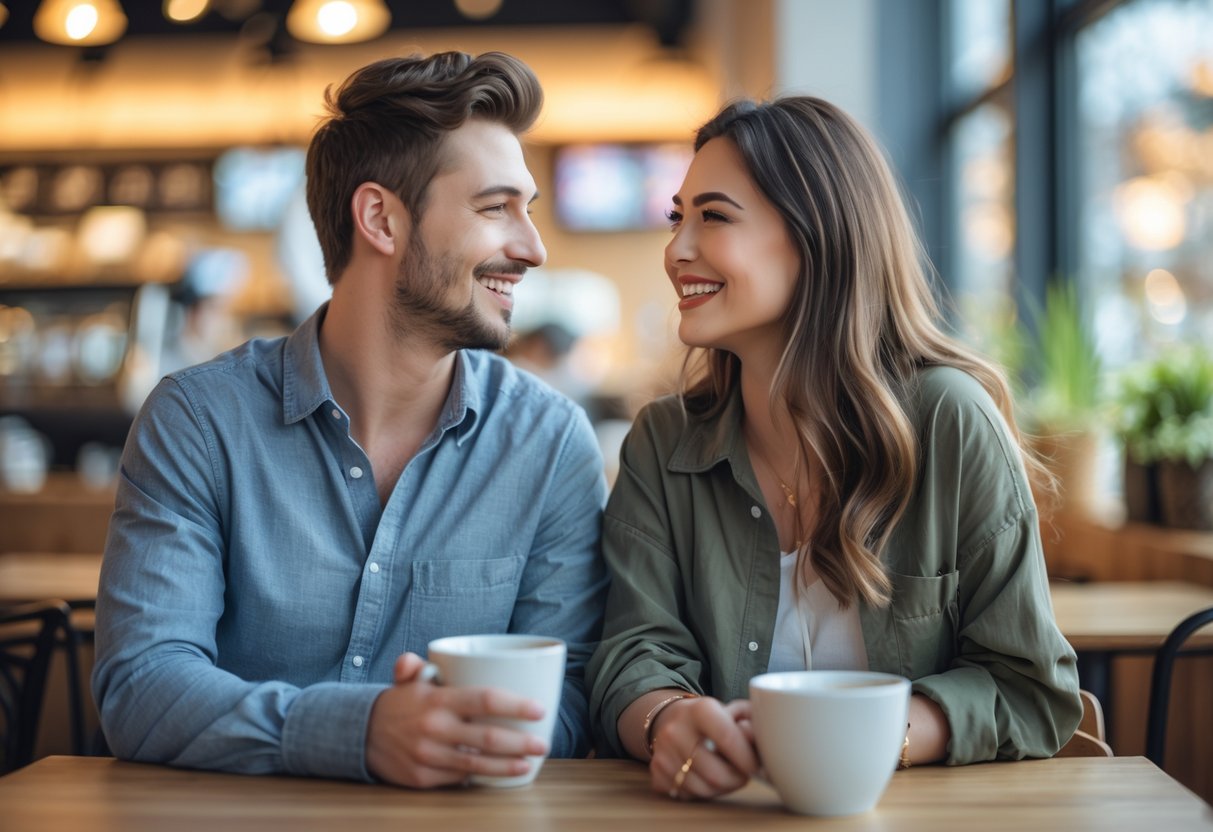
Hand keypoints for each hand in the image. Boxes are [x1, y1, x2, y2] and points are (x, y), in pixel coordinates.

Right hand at [365, 653, 549, 788]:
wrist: (359, 736)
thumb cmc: (397, 705)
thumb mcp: (407, 681)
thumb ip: (415, 666)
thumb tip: (410, 661)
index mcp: (436, 699)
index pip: (483, 700)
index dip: (515, 706)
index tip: (540, 710)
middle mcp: (434, 728)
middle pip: (488, 738)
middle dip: (521, 743)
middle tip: (543, 743)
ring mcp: (428, 756)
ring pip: (477, 764)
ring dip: (507, 766)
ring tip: (528, 764)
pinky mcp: (422, 778)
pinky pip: (458, 777)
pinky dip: (478, 775)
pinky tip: (496, 773)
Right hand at [648, 697, 757, 799]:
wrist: (669, 718)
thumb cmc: (711, 718)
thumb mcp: (735, 710)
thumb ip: (754, 723)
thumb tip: (763, 746)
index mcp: (700, 710)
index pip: (728, 739)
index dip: (747, 759)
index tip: (756, 765)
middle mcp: (676, 730)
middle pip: (716, 774)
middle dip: (737, 780)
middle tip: (743, 774)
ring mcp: (663, 753)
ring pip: (703, 790)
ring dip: (721, 789)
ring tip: (726, 775)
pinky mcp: (656, 772)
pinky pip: (687, 795)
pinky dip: (701, 792)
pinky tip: (705, 777)